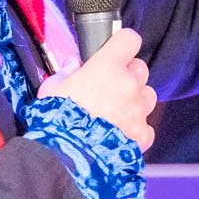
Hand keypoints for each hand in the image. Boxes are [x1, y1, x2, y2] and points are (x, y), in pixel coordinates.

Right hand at [39, 27, 157, 152]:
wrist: (66, 159)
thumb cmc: (55, 123)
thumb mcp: (51, 90)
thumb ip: (65, 73)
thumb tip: (73, 64)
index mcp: (106, 67)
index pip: (129, 39)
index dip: (123, 43)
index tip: (117, 50)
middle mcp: (128, 85)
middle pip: (141, 68)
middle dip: (128, 74)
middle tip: (110, 86)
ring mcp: (138, 110)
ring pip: (148, 95)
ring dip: (136, 100)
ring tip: (116, 112)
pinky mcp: (142, 135)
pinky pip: (147, 127)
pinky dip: (137, 129)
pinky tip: (120, 133)